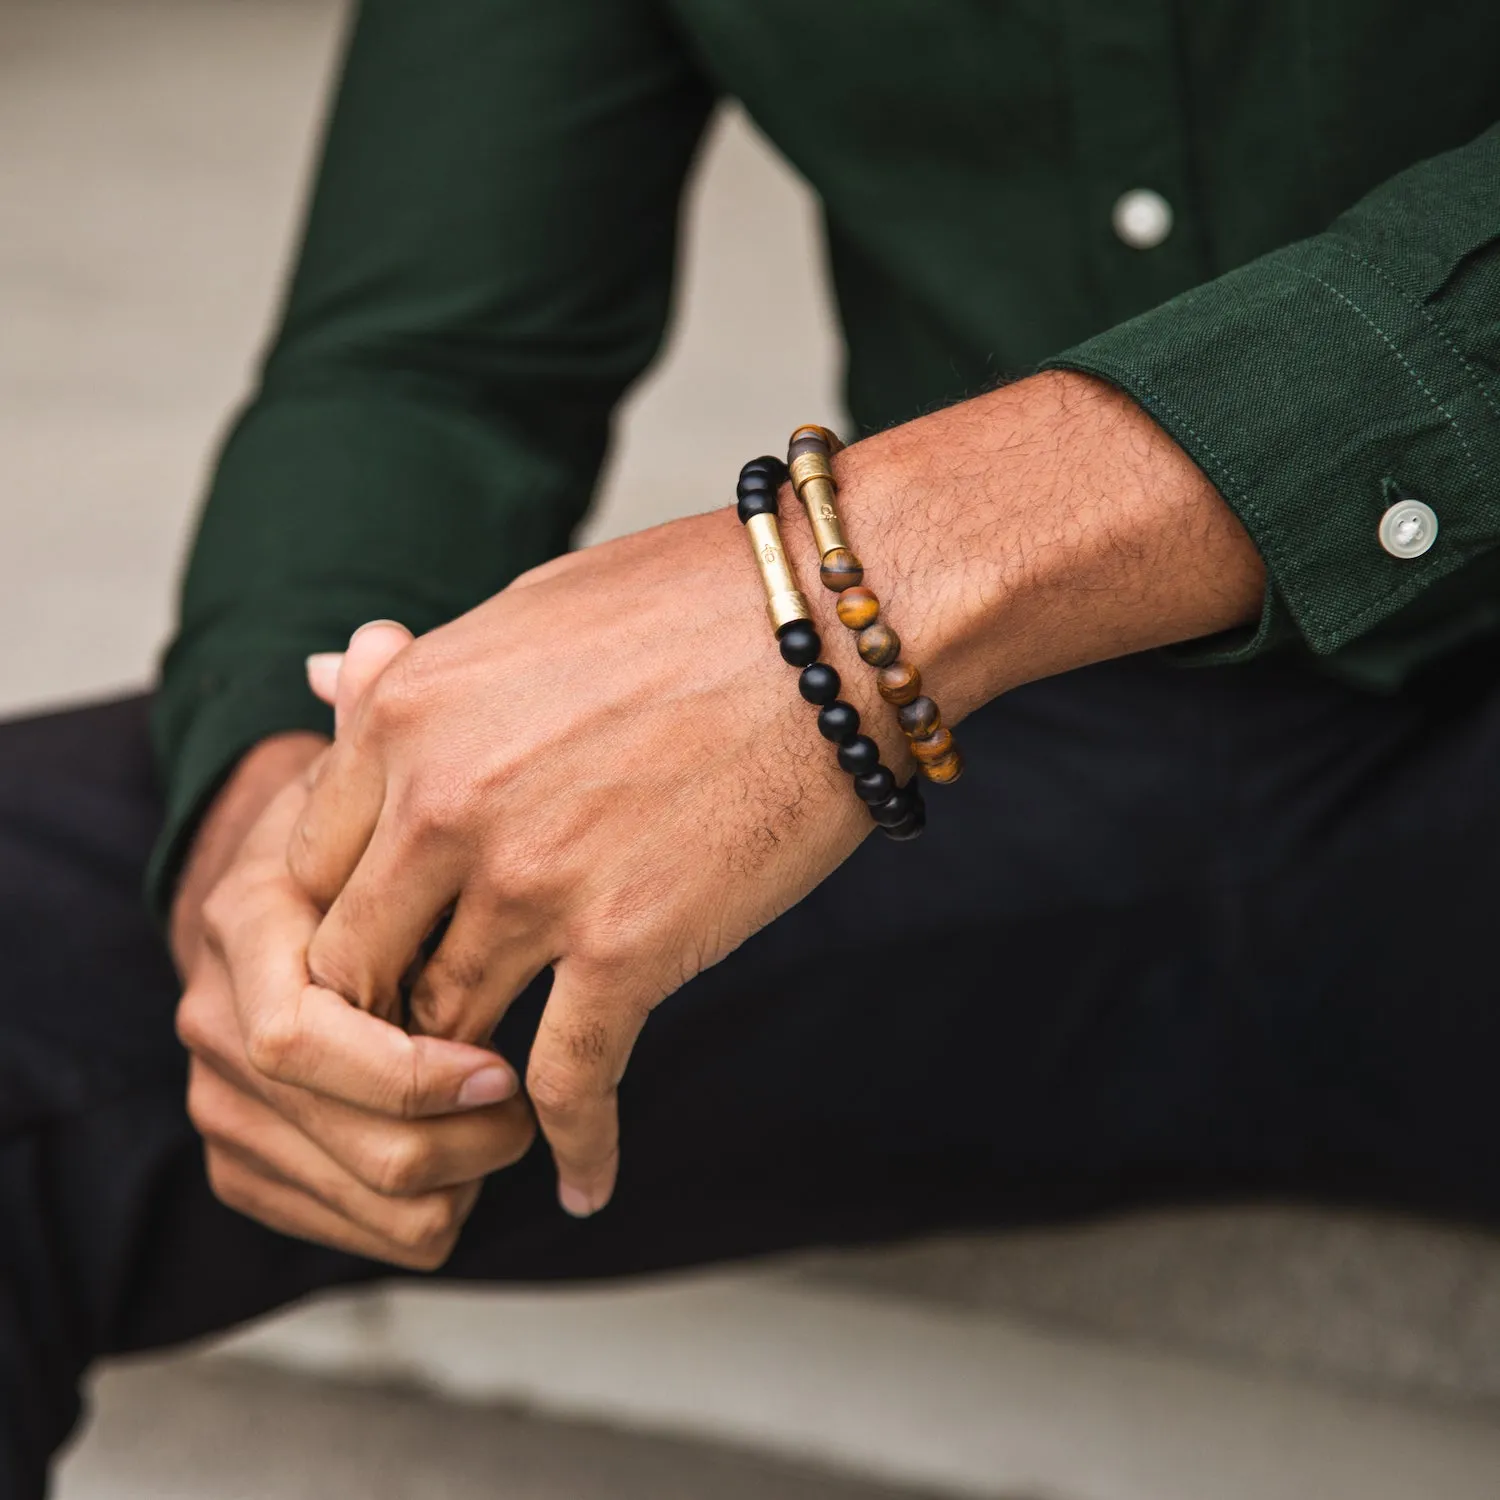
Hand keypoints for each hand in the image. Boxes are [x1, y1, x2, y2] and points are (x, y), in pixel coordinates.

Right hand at [172, 629, 535, 1268]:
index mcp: (246, 926)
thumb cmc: (374, 824)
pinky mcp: (250, 1159)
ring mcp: (224, 1099)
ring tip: (524, 1123)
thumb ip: (380, 715)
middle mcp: (213, 1020)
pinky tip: (476, 1161)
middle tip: (539, 1102)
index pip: (310, 1038)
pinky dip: (431, 1214)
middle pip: (355, 1138)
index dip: (419, 1068)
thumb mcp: (378, 767)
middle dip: (468, 1138)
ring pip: (368, 1202)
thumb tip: (371, 647)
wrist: (304, 893)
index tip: (509, 1065)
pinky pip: (351, 1234)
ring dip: (466, 1179)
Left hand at [288, 372, 1263, 1219]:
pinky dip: (575, 1147)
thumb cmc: (692, 603)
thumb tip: (324, 682)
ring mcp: (531, 883)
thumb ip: (414, 678)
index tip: (379, 964)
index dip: (340, 928)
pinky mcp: (629, 946)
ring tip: (481, 1125)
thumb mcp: (520, 614)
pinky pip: (570, 1083)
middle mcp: (442, 804)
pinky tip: (585, 1182)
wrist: (839, 628)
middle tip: (412, 1057)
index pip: (310, 867)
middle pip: (356, 965)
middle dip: (376, 1022)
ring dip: (462, 1089)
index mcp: (406, 716)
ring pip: (448, 1032)